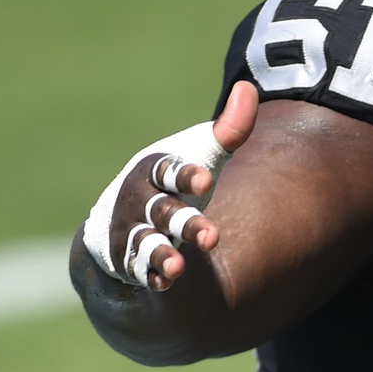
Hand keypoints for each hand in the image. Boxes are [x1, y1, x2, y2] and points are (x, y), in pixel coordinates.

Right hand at [79, 81, 258, 290]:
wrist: (125, 215)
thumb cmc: (172, 181)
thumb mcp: (199, 154)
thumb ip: (228, 131)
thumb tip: (247, 88)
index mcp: (155, 170)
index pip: (168, 170)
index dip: (184, 174)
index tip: (204, 179)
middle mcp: (138, 200)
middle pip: (161, 211)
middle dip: (183, 222)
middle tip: (211, 236)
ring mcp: (130, 230)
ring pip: (144, 243)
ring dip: (159, 255)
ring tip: (177, 268)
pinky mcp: (128, 259)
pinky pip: (138, 269)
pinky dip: (150, 276)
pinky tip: (165, 283)